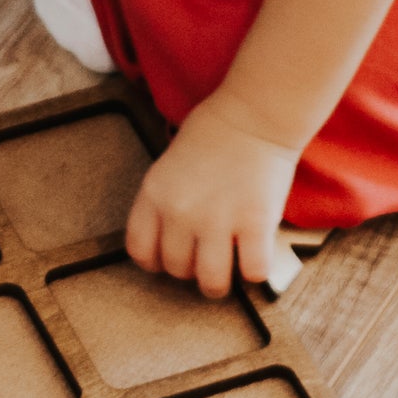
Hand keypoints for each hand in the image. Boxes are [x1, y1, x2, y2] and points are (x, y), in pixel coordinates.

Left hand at [126, 93, 298, 298]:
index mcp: (154, 194)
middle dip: (191, 269)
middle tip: (206, 257)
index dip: (156, 261)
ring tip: (229, 272)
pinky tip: (257, 256)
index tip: (171, 258)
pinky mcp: (255, 223)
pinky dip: (256, 271)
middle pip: (176, 269)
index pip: (140, 250)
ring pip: (211, 282)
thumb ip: (166, 201)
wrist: (254, 113)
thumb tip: (174, 239)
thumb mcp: (170, 164)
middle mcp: (180, 212)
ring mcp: (217, 220)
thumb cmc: (215, 132)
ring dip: (219, 283)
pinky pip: (253, 271)